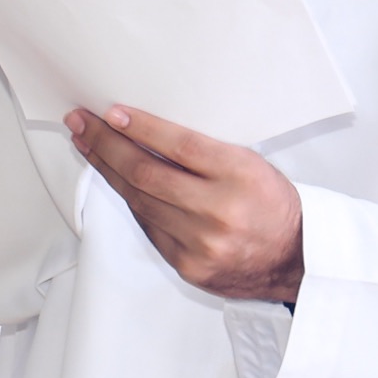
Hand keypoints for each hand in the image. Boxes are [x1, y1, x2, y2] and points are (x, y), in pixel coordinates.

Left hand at [61, 104, 302, 301]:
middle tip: (81, 122)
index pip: (179, 145)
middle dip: (107, 144)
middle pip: (147, 172)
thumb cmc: (272, 203)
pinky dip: (131, 200)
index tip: (110, 112)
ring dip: (107, 170)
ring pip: (140, 200)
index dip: (140, 127)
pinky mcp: (187, 264)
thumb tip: (145, 131)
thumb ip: (203, 152)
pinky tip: (115, 180)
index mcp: (240, 175)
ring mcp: (200, 242)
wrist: (296, 258)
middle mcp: (218, 210)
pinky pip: (148, 225)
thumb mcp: (250, 164)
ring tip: (87, 145)